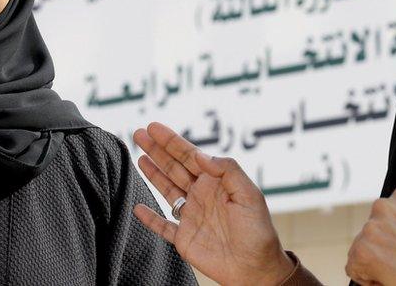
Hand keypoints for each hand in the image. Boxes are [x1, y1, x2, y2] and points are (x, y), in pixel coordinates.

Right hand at [132, 122, 294, 285]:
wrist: (255, 268)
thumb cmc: (258, 231)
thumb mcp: (249, 194)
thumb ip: (227, 170)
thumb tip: (201, 154)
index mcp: (216, 182)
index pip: (190, 156)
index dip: (171, 141)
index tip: (154, 128)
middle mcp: (201, 195)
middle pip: (174, 168)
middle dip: (157, 150)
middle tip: (139, 134)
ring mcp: (191, 216)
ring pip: (167, 189)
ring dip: (152, 174)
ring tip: (138, 157)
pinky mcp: (184, 238)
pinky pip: (162, 225)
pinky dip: (149, 218)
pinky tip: (138, 207)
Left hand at [346, 185, 395, 285]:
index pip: (389, 213)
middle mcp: (384, 206)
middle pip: (374, 229)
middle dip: (386, 244)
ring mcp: (371, 228)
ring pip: (364, 247)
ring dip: (377, 259)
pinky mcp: (362, 250)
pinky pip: (355, 268)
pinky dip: (368, 277)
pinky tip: (390, 278)